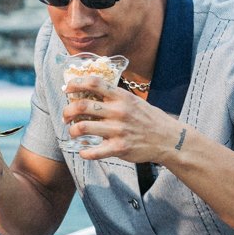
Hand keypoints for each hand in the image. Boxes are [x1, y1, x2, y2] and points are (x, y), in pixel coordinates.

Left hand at [62, 77, 181, 162]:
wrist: (167, 138)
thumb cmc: (148, 118)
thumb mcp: (133, 100)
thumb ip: (114, 96)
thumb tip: (90, 91)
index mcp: (121, 96)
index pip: (94, 83)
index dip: (76, 83)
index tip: (67, 88)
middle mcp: (118, 111)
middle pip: (82, 105)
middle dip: (67, 111)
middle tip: (65, 116)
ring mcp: (118, 130)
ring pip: (83, 127)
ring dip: (72, 130)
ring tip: (73, 132)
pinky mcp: (119, 148)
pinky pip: (94, 151)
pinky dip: (84, 152)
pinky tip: (83, 151)